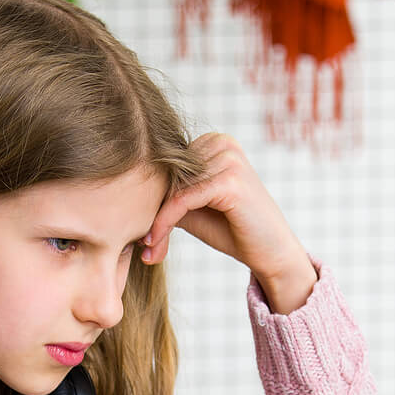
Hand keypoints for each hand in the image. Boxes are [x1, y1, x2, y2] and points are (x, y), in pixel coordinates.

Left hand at [143, 132, 316, 313]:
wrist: (270, 253)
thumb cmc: (232, 229)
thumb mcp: (192, 207)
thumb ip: (166, 194)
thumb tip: (124, 195)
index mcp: (214, 142)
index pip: (167, 165)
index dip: (151, 197)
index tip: (139, 231)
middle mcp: (222, 143)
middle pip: (168, 175)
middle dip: (152, 212)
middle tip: (144, 246)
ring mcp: (229, 159)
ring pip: (172, 188)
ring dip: (156, 221)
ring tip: (150, 249)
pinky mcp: (230, 180)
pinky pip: (183, 199)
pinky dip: (165, 221)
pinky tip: (155, 241)